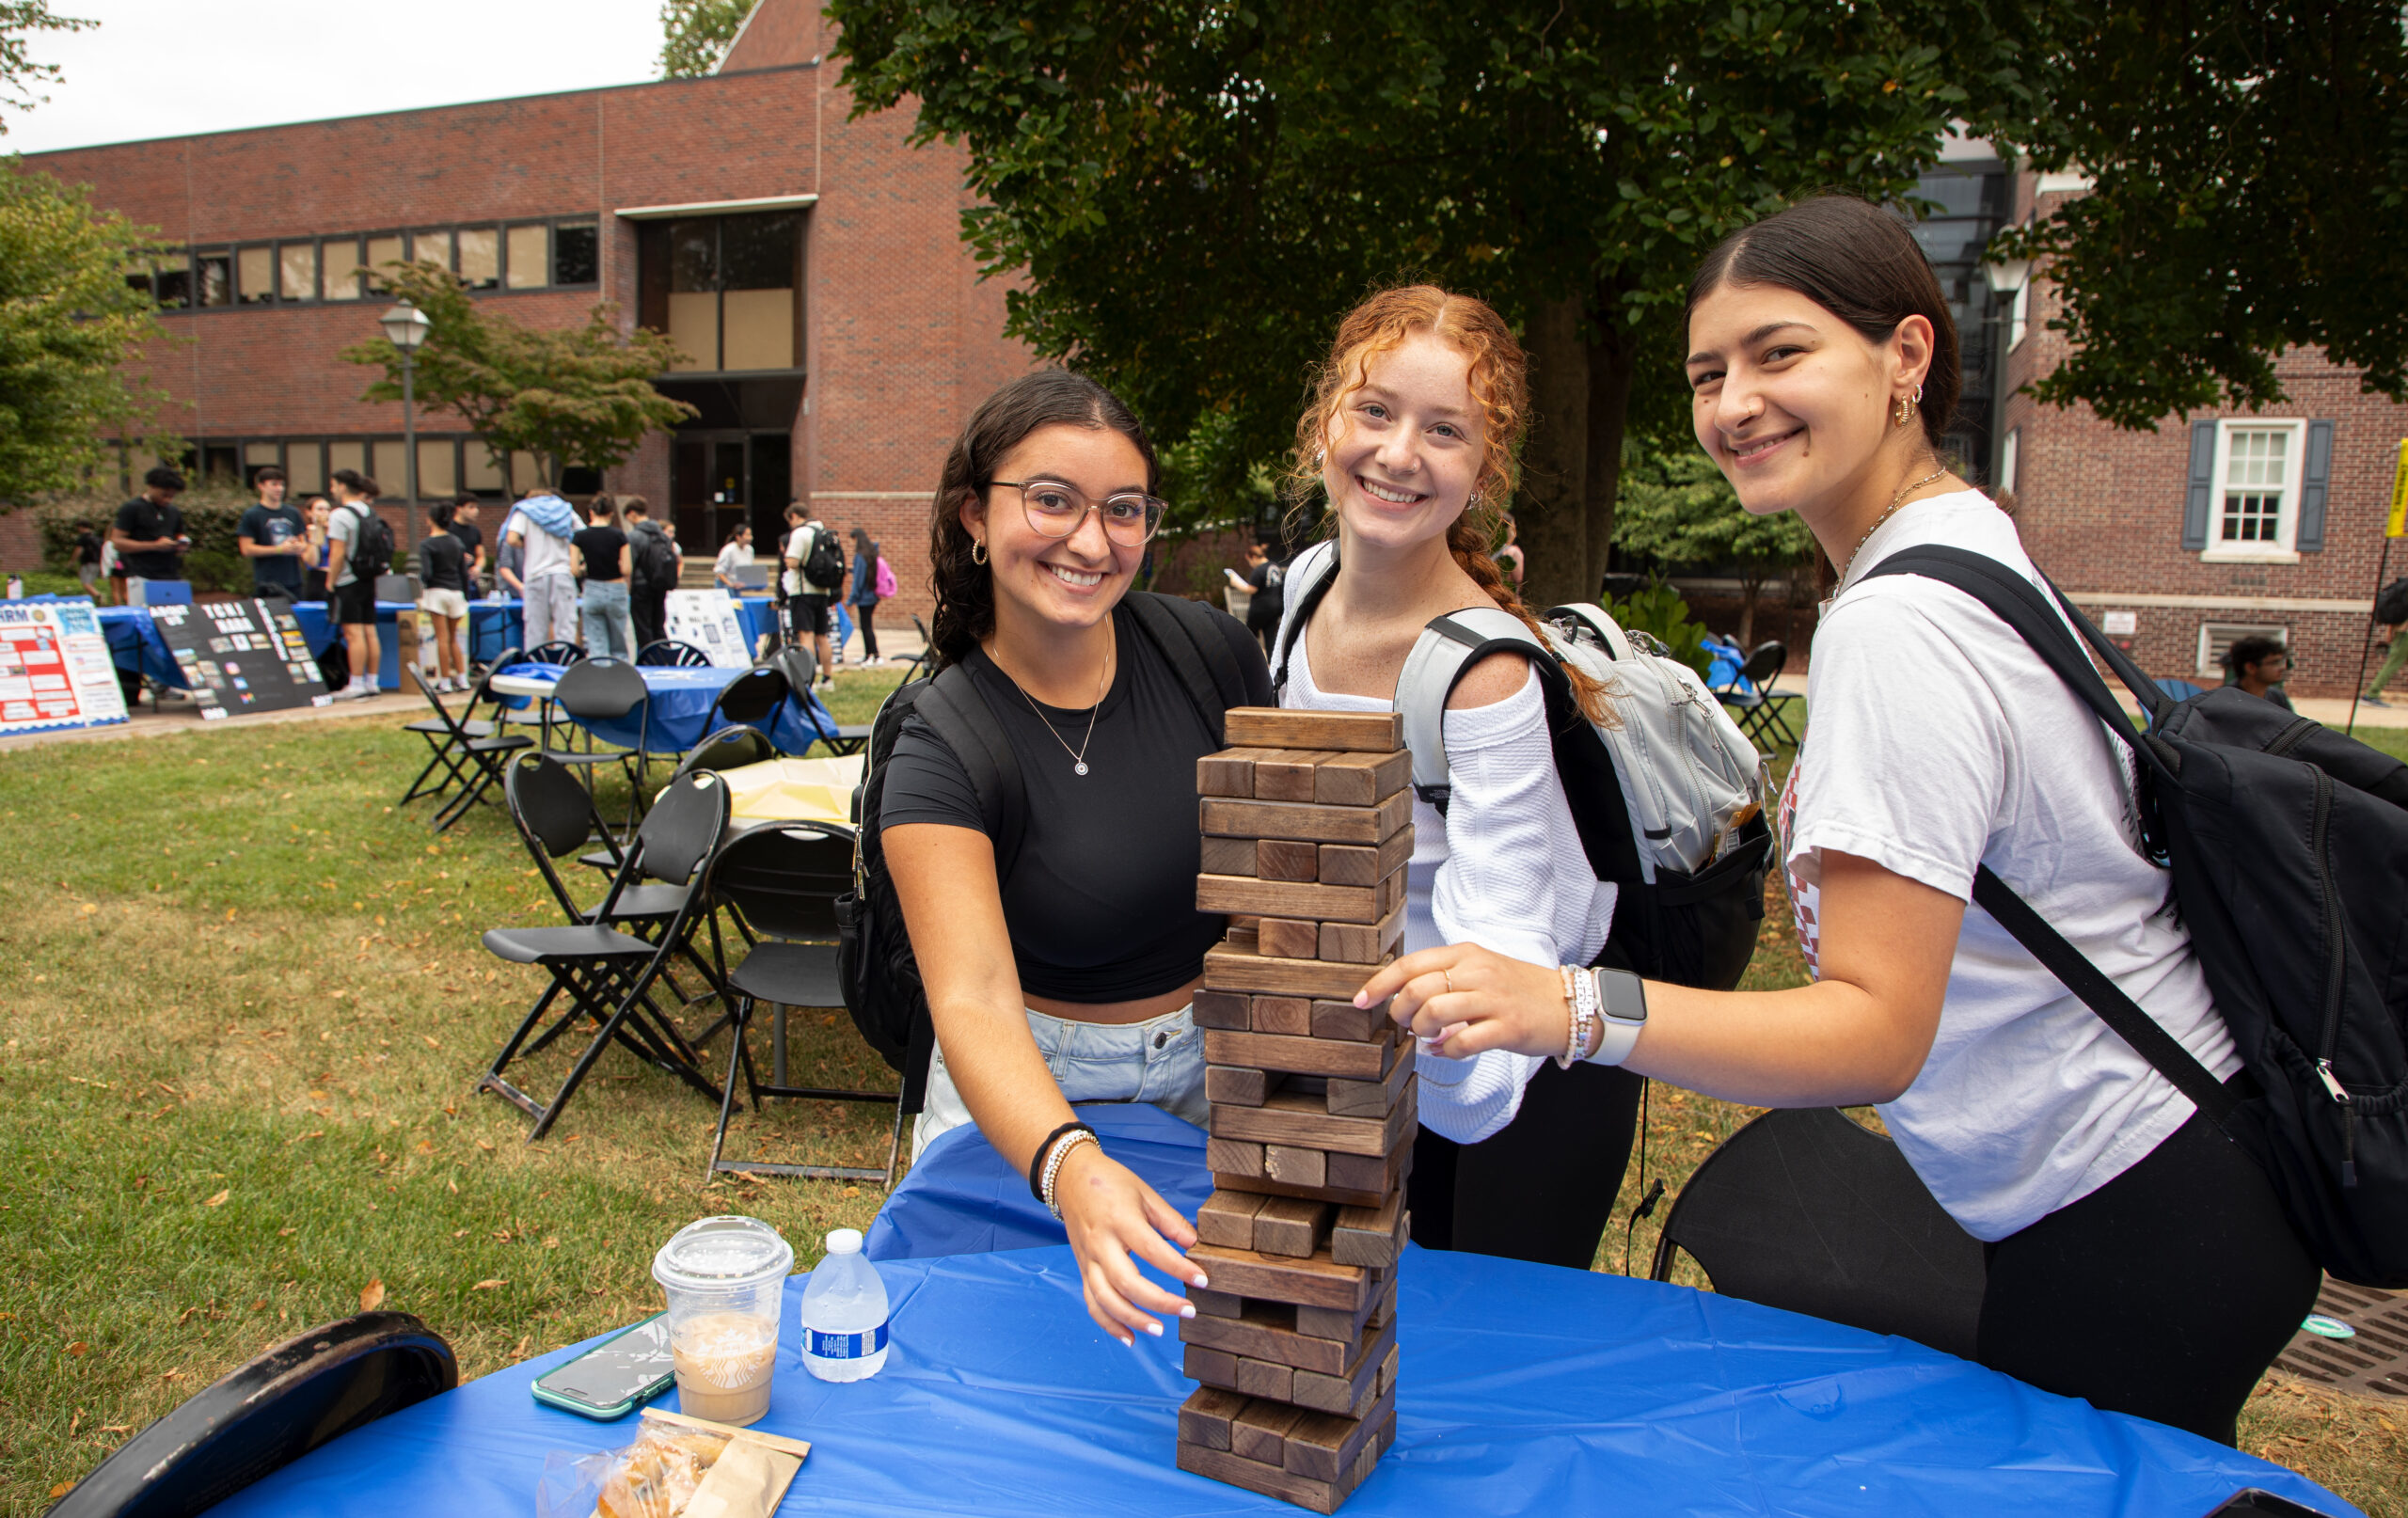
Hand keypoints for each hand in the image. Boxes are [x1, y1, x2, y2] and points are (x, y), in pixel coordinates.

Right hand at [1053, 1141, 1207, 1345]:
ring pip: (1107, 1299)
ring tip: (1160, 1330)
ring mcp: (1088, 1260)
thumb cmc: (1111, 1182)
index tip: (1202, 1279)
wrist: (1070, 1178)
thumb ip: (1171, 1221)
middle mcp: (1101, 1244)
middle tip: (1188, 1311)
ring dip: (1133, 1319)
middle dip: (1160, 1302)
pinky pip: (1093, 1302)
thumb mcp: (1145, 1194)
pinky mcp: (1082, 1269)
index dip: (1179, 1268)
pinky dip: (1109, 1324)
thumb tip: (1196, 1244)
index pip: (1152, 1251)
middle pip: (1128, 1282)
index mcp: (1120, 1220)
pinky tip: (1129, 1338)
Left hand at [1355, 943, 1568, 1059]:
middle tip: (1403, 1024)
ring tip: (1426, 1036)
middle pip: (1416, 990)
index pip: (1410, 964)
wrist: (1568, 1004)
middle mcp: (1477, 971)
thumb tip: (1401, 994)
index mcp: (1467, 953)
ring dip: (1420, 1030)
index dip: (1379, 984)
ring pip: (1434, 1013)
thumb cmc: (1518, 988)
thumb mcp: (1481, 968)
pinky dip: (1444, 1050)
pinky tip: (1444, 1050)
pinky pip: (1461, 1042)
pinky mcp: (1507, 1027)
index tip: (1360, 1001)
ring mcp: (1493, 999)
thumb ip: (1445, 975)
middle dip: (1399, 1013)